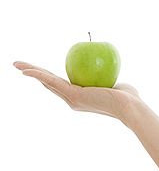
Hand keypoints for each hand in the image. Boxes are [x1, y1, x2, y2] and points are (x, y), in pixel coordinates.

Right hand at [13, 61, 140, 121]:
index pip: (61, 85)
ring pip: (48, 82)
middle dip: (34, 74)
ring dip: (31, 72)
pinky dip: (39, 75)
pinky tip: (28, 70)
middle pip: (50, 83)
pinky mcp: (73, 95)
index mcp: (80, 98)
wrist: (130, 106)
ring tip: (17, 65)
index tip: (40, 69)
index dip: (49, 77)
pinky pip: (53, 82)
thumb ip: (108, 77)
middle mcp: (73, 100)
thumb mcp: (116, 84)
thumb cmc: (129, 97)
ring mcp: (71, 99)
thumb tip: (109, 68)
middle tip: (19, 66)